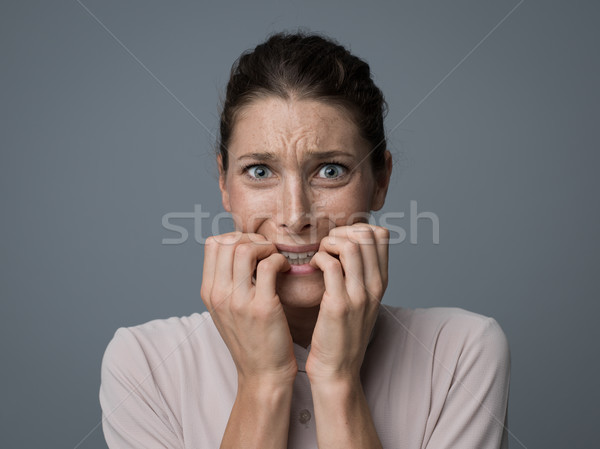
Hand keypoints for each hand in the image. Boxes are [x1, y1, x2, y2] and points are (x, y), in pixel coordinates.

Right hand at [200, 232, 297, 385]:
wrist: (262, 373)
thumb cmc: (249, 338)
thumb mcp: (226, 309)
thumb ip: (226, 281)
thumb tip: (236, 248)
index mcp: (208, 292)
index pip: (212, 244)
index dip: (236, 237)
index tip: (253, 247)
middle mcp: (219, 294)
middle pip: (228, 242)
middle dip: (253, 238)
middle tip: (267, 251)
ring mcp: (239, 301)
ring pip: (246, 249)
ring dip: (266, 247)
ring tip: (275, 258)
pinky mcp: (262, 308)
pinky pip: (269, 266)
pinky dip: (280, 261)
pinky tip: (286, 270)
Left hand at [305, 224, 388, 383]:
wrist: (338, 371)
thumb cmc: (343, 334)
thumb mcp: (362, 302)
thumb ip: (360, 276)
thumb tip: (349, 246)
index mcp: (381, 283)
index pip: (381, 235)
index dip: (357, 228)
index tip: (340, 240)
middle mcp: (374, 287)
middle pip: (367, 234)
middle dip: (342, 231)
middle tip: (327, 246)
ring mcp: (359, 296)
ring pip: (350, 246)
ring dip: (329, 243)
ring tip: (319, 255)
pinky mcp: (338, 306)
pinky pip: (331, 265)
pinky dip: (318, 258)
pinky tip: (311, 268)